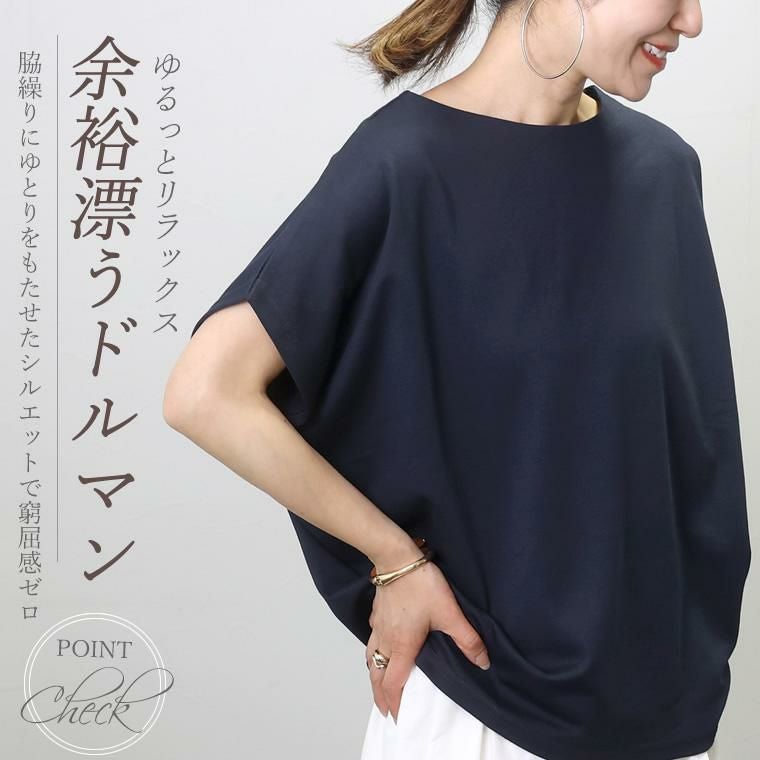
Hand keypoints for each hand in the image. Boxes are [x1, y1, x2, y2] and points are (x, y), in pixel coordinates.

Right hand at [365, 559, 489, 722]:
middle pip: (376, 675)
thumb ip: (467, 639)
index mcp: (403, 646)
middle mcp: (387, 639)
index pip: (393, 683)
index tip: (397, 717)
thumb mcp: (449, 612)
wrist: (397, 558)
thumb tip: (483, 662)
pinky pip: (371, 639)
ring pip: (371, 658)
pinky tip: (381, 646)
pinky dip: (373, 651)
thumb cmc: (420, 584)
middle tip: (385, 710)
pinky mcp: (377, 612)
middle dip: (380, 695)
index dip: (394, 703)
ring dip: (374, 675)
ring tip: (379, 683)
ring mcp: (379, 625)